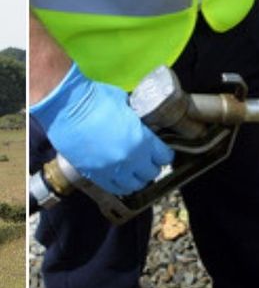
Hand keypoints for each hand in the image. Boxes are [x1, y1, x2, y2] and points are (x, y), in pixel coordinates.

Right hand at [30, 64, 173, 194]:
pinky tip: (120, 177)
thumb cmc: (96, 99)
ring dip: (137, 178)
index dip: (164, 154)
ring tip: (134, 171)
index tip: (161, 151)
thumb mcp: (128, 105)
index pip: (165, 157)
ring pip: (135, 185)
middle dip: (152, 166)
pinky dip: (120, 185)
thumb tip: (142, 123)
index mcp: (143, 139)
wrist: (65, 106)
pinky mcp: (94, 174)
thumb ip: (138, 119)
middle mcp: (130, 158)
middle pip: (152, 173)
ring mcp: (112, 169)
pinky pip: (114, 188)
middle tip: (148, 160)